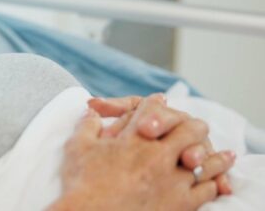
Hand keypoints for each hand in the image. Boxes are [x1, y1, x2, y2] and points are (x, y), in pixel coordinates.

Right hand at [49, 97, 235, 210]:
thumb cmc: (81, 184)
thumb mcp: (77, 147)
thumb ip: (87, 126)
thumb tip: (90, 112)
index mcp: (134, 138)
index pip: (152, 108)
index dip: (155, 103)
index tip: (159, 101)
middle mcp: (158, 155)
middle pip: (188, 129)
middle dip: (190, 125)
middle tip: (194, 127)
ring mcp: (172, 180)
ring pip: (204, 160)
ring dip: (212, 155)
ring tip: (224, 154)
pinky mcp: (180, 204)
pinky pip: (206, 189)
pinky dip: (212, 183)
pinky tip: (215, 183)